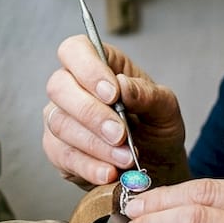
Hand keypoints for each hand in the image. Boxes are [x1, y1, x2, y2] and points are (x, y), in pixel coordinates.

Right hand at [42, 35, 189, 188]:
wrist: (156, 168)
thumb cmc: (156, 129)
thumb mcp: (165, 109)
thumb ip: (147, 94)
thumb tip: (123, 86)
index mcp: (99, 65)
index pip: (75, 50)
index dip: (88, 69)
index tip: (112, 93)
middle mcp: (72, 87)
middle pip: (59, 87)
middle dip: (91, 113)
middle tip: (120, 134)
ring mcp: (60, 118)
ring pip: (60, 124)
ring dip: (95, 144)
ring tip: (126, 158)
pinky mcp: (58, 150)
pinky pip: (63, 156)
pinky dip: (89, 166)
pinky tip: (110, 173)